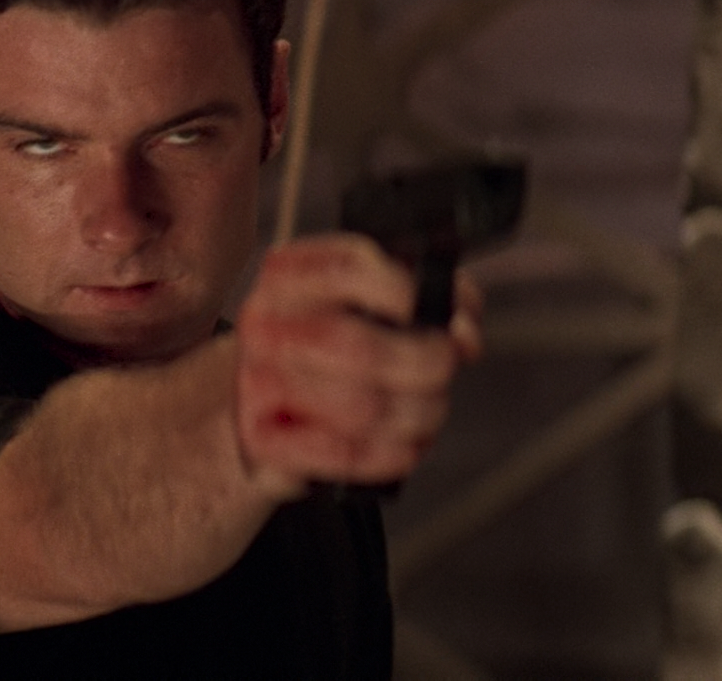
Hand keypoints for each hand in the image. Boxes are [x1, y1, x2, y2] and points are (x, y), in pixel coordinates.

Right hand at [234, 234, 482, 496]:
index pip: (349, 268)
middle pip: (359, 347)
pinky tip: (406, 445)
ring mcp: (260, 383)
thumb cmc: (326, 351)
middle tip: (444, 366)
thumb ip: (423, 297)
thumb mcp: (365, 303)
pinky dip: (391, 454)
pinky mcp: (268, 440)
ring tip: (428, 409)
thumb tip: (461, 328)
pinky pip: (345, 453)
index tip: (442, 313)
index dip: (408, 292)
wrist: (261, 406)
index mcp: (290, 276)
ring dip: (417, 414)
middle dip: (425, 363)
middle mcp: (268, 324)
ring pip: (362, 407)